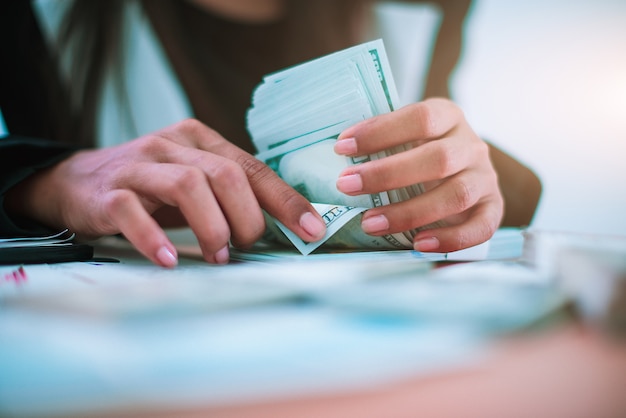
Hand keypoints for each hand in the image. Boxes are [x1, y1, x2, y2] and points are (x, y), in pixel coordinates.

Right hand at [8, 119, 325, 265]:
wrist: (78, 181)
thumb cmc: (151, 187)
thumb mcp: (195, 180)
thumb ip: (233, 194)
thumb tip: (286, 226)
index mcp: (200, 139)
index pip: (253, 168)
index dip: (286, 200)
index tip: (312, 230)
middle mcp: (171, 145)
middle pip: (225, 175)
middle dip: (247, 218)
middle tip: (246, 246)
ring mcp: (138, 166)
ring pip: (188, 185)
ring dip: (212, 227)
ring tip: (218, 255)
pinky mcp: (108, 193)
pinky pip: (134, 213)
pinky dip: (157, 240)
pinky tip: (172, 260)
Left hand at [334, 98, 502, 252]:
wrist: (461, 172)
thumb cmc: (419, 153)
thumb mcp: (404, 138)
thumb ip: (381, 143)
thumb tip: (338, 155)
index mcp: (448, 117)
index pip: (420, 118)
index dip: (380, 132)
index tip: (341, 147)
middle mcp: (471, 145)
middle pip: (437, 159)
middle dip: (386, 174)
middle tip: (346, 186)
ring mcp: (485, 177)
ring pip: (455, 195)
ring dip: (409, 212)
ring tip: (369, 224)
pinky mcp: (494, 208)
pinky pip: (481, 227)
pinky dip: (450, 239)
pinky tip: (418, 245)